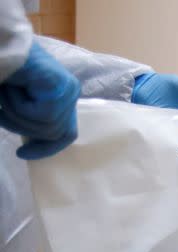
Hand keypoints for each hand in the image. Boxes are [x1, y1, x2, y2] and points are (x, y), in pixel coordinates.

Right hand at [0, 42, 79, 159]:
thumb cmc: (4, 70)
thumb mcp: (17, 102)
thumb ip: (30, 119)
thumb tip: (34, 144)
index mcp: (62, 97)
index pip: (66, 133)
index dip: (46, 148)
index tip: (23, 155)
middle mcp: (70, 93)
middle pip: (53, 133)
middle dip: (21, 126)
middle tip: (2, 110)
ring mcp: (69, 89)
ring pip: (46, 127)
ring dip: (17, 113)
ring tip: (7, 92)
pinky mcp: (63, 87)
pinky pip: (42, 115)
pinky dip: (19, 105)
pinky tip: (14, 86)